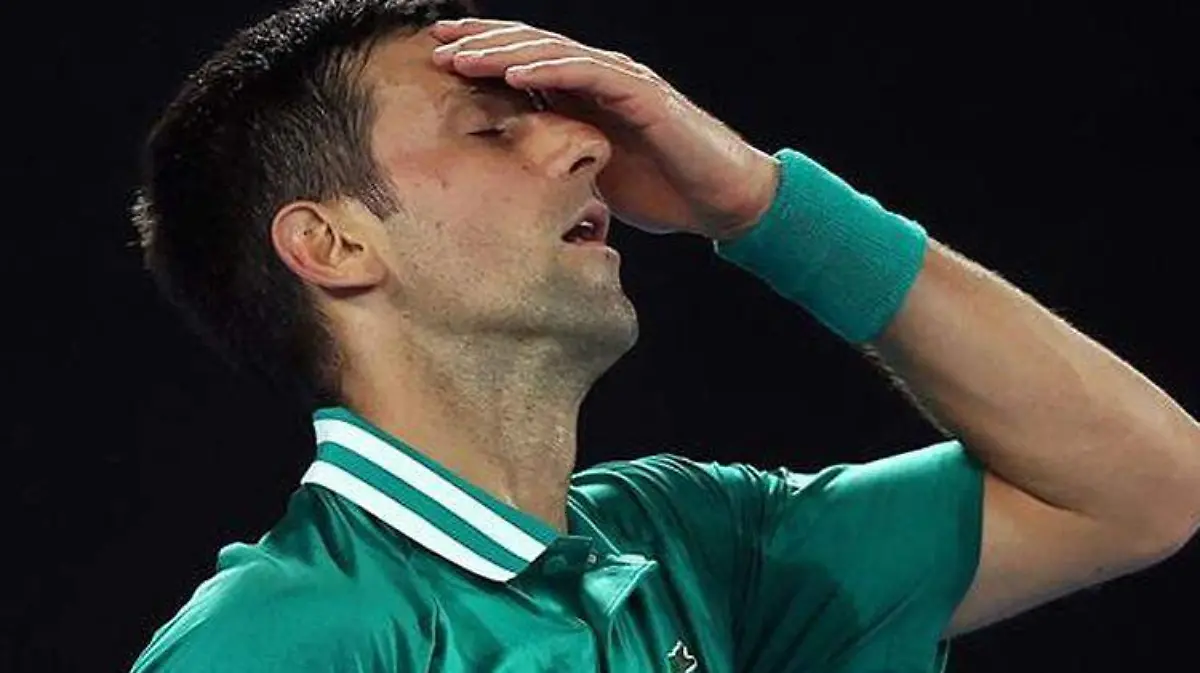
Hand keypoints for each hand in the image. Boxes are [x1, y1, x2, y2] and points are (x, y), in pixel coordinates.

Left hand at [431, 19, 778, 239]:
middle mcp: (601, 78)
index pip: (527, 65)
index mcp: (587, 95)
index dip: (484, 57)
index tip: (438, 58)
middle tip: (435, 43)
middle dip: (482, 43)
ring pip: (553, 54)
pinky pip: (588, 75)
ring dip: (504, 52)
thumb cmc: (663, 190)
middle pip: (532, 48)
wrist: (721, 199)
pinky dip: (549, 71)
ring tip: (461, 55)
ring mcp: (622, 81)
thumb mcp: (593, 174)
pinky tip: (514, 73)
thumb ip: (559, 159)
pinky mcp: (642, 95)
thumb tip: (512, 173)